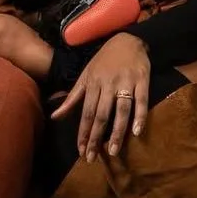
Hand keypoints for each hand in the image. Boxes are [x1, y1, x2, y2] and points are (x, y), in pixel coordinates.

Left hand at [52, 33, 149, 162]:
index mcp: (92, 83)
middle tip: (92, 158)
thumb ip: (72, 98)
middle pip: (101, 114)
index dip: (82, 132)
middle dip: (96, 137)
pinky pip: (141, 101)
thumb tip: (54, 117)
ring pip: (121, 110)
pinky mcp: (142, 80)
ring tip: (113, 151)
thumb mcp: (85, 76)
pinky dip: (140, 116)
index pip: (85, 112)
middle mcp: (107, 84)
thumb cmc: (103, 61)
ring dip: (117, 132)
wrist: (128, 39)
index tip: (80, 151)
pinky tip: (136, 132)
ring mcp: (125, 82)